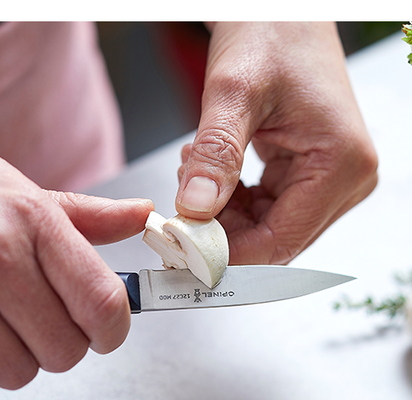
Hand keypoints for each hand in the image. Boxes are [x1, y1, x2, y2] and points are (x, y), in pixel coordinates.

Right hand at [0, 134, 152, 388]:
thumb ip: (90, 215)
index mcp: (32, 223)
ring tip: (3, 316)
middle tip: (51, 317)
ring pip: (18, 372)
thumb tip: (141, 216)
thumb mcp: (23, 190)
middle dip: (67, 343)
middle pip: (65, 352)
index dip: (116, 328)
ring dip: (20, 354)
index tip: (111, 328)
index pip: (101, 302)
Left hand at [176, 22, 377, 263]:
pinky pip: (263, 210)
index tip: (182, 249)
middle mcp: (344, 180)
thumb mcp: (233, 91)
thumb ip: (215, 154)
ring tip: (193, 171)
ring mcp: (328, 180)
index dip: (226, 254)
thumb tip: (195, 210)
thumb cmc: (270, 33)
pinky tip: (210, 172)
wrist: (281, 12)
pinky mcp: (308, 175)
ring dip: (220, 215)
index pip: (279, 241)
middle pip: (272, 240)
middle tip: (177, 211)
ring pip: (263, 228)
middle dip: (219, 233)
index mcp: (341, 165)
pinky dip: (230, 202)